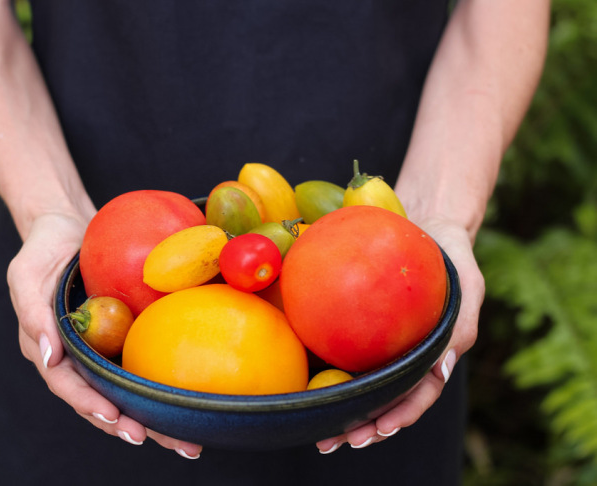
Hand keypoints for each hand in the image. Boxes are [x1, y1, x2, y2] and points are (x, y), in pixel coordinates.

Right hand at [7, 211, 202, 458]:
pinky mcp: (122, 336)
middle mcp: (76, 356)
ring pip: (123, 391)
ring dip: (150, 417)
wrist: (70, 226)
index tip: (114, 417)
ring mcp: (101, 348)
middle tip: (158, 440)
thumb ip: (33, 314)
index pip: (67, 385)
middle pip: (99, 399)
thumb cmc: (43, 248)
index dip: (89, 404)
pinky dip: (159, 386)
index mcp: (48, 348)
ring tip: (183, 440)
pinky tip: (187, 403)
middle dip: (127, 424)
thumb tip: (47, 356)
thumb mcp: (26, 274)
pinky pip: (140, 364)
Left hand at [316, 216, 482, 452]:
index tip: (377, 430)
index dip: (400, 415)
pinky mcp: (361, 324)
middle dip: (363, 425)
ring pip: (363, 382)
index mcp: (433, 352)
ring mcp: (383, 341)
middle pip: (386, 397)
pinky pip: (344, 349)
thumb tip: (443, 369)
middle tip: (333, 440)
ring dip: (344, 409)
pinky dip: (327, 370)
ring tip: (319, 429)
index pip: (418, 393)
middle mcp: (405, 353)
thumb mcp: (467, 283)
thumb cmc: (451, 255)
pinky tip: (304, 381)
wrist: (426, 224)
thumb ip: (461, 324)